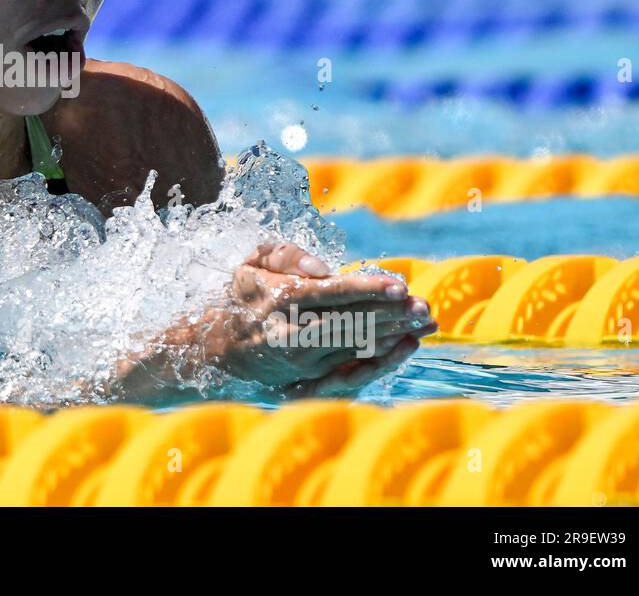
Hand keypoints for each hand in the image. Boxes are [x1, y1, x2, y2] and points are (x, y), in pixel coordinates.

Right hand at [115, 242, 436, 399]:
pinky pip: (351, 373)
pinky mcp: (306, 382)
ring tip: (424, 322)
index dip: (368, 290)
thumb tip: (322, 270)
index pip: (331, 294)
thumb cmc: (238, 295)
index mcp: (277, 300)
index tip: (401, 286)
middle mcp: (290, 335)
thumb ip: (287, 255)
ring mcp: (300, 363)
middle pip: (352, 323)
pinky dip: (381, 361)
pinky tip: (404, 347)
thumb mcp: (251, 262)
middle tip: (427, 308)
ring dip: (394, 335)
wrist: (211, 349)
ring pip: (356, 348)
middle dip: (393, 315)